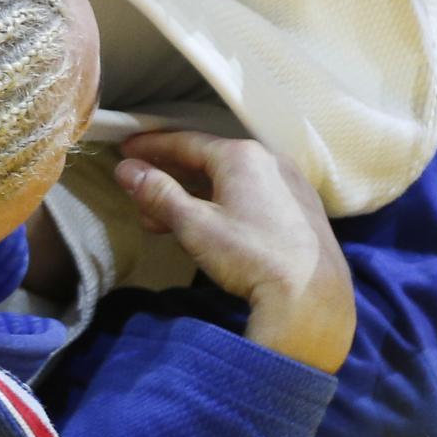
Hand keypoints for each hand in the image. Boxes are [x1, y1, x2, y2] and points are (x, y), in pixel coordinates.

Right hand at [117, 129, 353, 373]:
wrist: (311, 294)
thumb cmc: (249, 255)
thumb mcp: (195, 225)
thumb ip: (159, 194)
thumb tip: (127, 169)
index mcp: (242, 155)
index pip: (186, 141)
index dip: (152, 146)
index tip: (126, 149)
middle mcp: (270, 160)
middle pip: (209, 162)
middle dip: (170, 180)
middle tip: (140, 196)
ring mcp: (289, 184)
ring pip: (230, 182)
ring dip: (194, 199)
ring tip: (163, 223)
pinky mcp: (301, 209)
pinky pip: (252, 196)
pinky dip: (223, 206)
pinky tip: (208, 228)